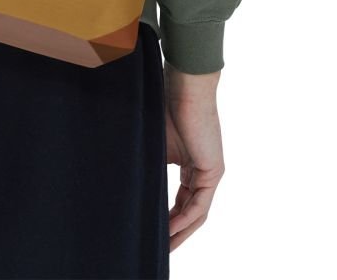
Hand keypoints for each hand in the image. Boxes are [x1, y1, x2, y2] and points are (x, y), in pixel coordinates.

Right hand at [163, 66, 224, 251]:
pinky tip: (169, 230)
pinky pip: (199, 205)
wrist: (184, 86)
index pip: (180, 200)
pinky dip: (184, 220)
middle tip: (158, 248)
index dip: (166, 218)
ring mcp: (210, 171)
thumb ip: (148, 163)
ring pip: (196, 213)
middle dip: (174, 232)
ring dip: (180, 232)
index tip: (151, 230)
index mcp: (189, 163)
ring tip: (164, 248)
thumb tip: (123, 180)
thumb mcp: (153, 142)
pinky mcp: (213, 170)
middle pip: (189, 212)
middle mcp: (202, 170)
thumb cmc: (165, 104)